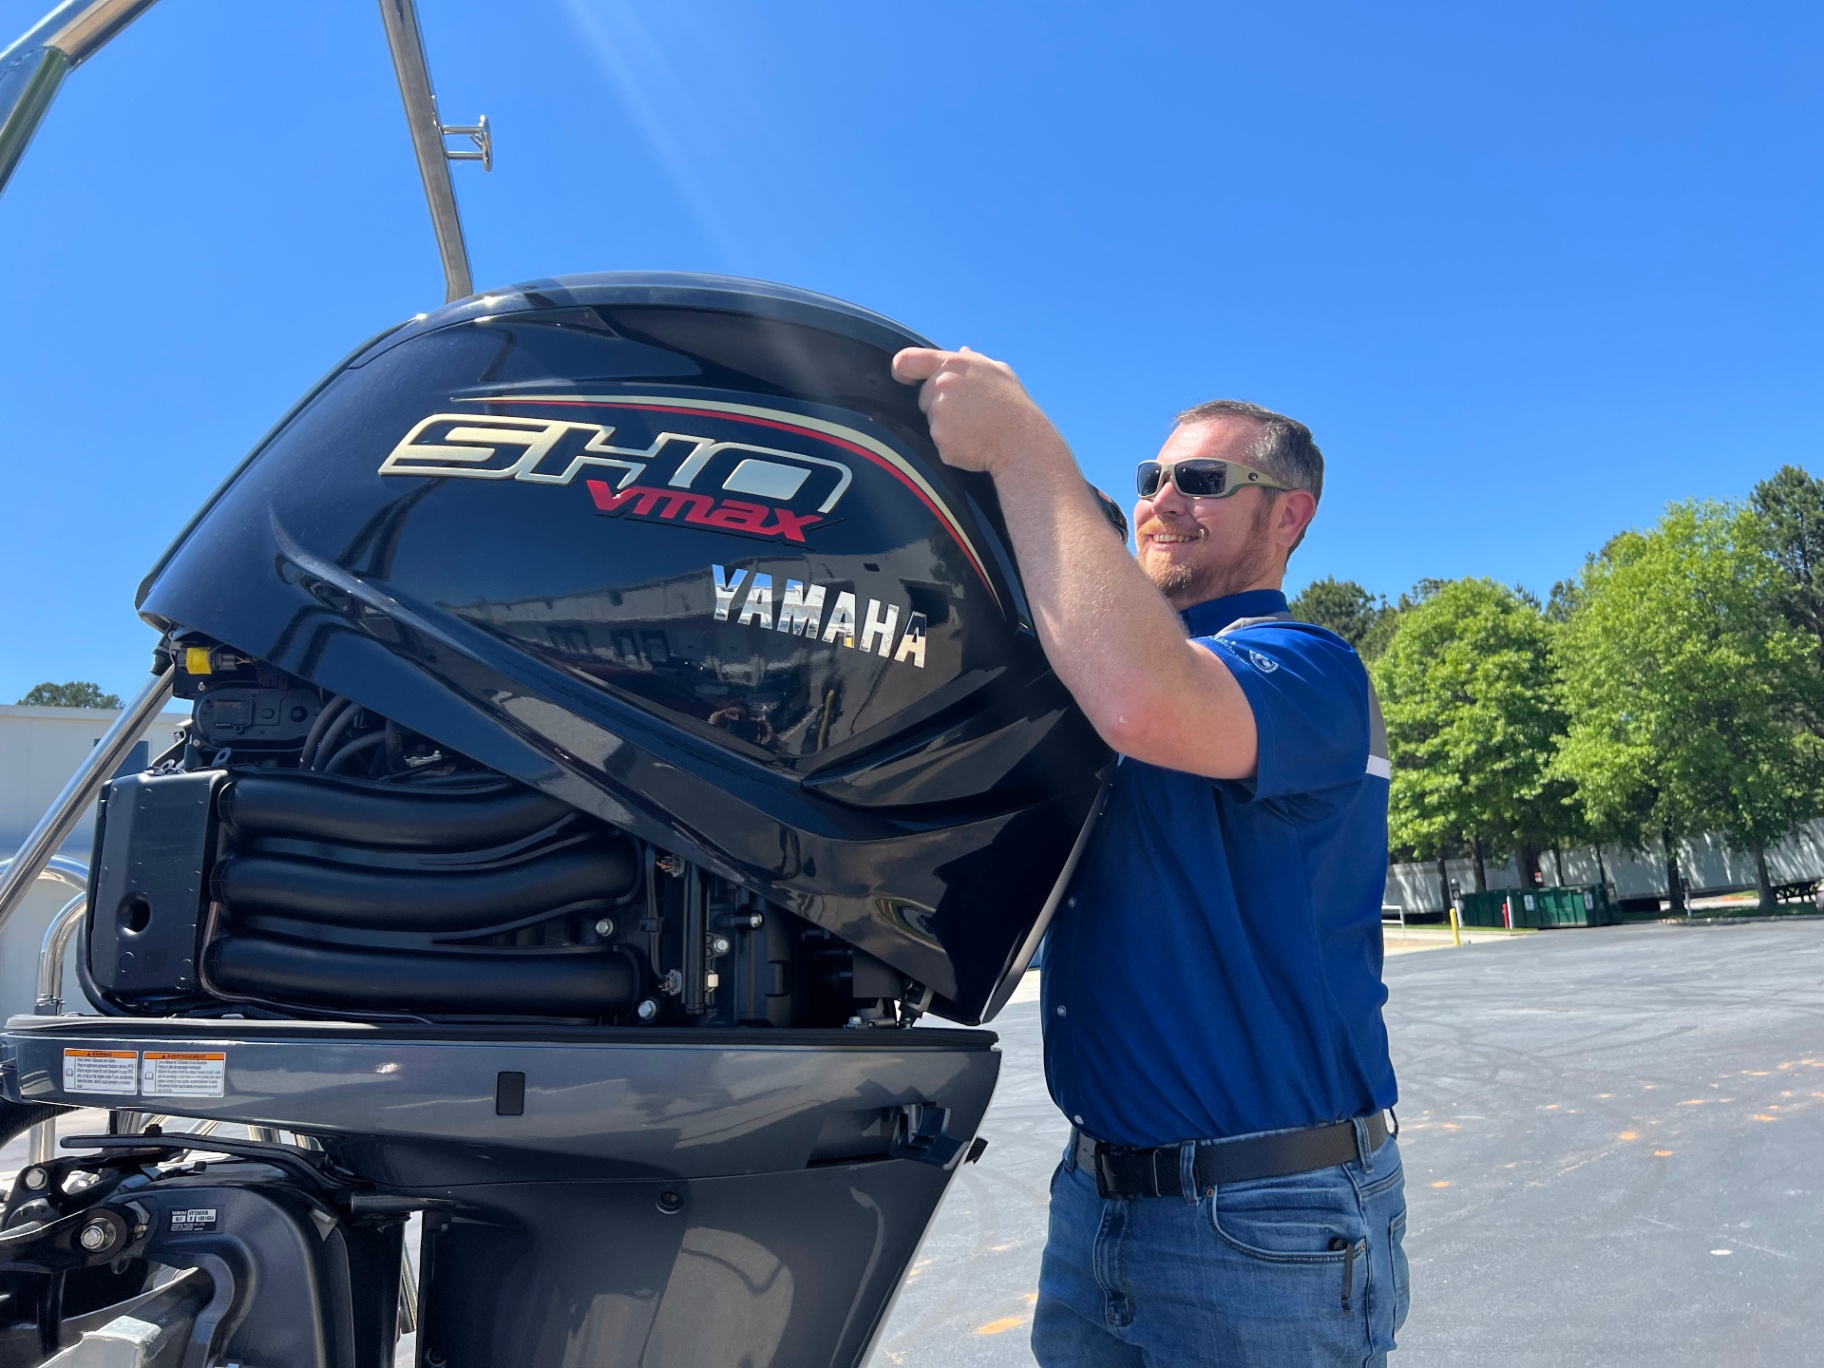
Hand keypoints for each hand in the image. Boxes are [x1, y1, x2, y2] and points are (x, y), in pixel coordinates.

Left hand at [891, 346, 1072, 476]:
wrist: (1022, 442)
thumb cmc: (1013, 407)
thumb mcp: (999, 373)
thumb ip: (974, 361)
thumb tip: (962, 351)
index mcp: (954, 364)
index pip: (908, 360)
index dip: (902, 369)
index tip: (904, 377)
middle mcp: (942, 386)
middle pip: (924, 397)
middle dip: (941, 405)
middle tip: (972, 412)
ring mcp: (939, 414)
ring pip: (933, 421)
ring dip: (949, 426)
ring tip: (977, 427)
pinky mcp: (940, 440)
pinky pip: (941, 443)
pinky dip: (954, 446)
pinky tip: (975, 442)